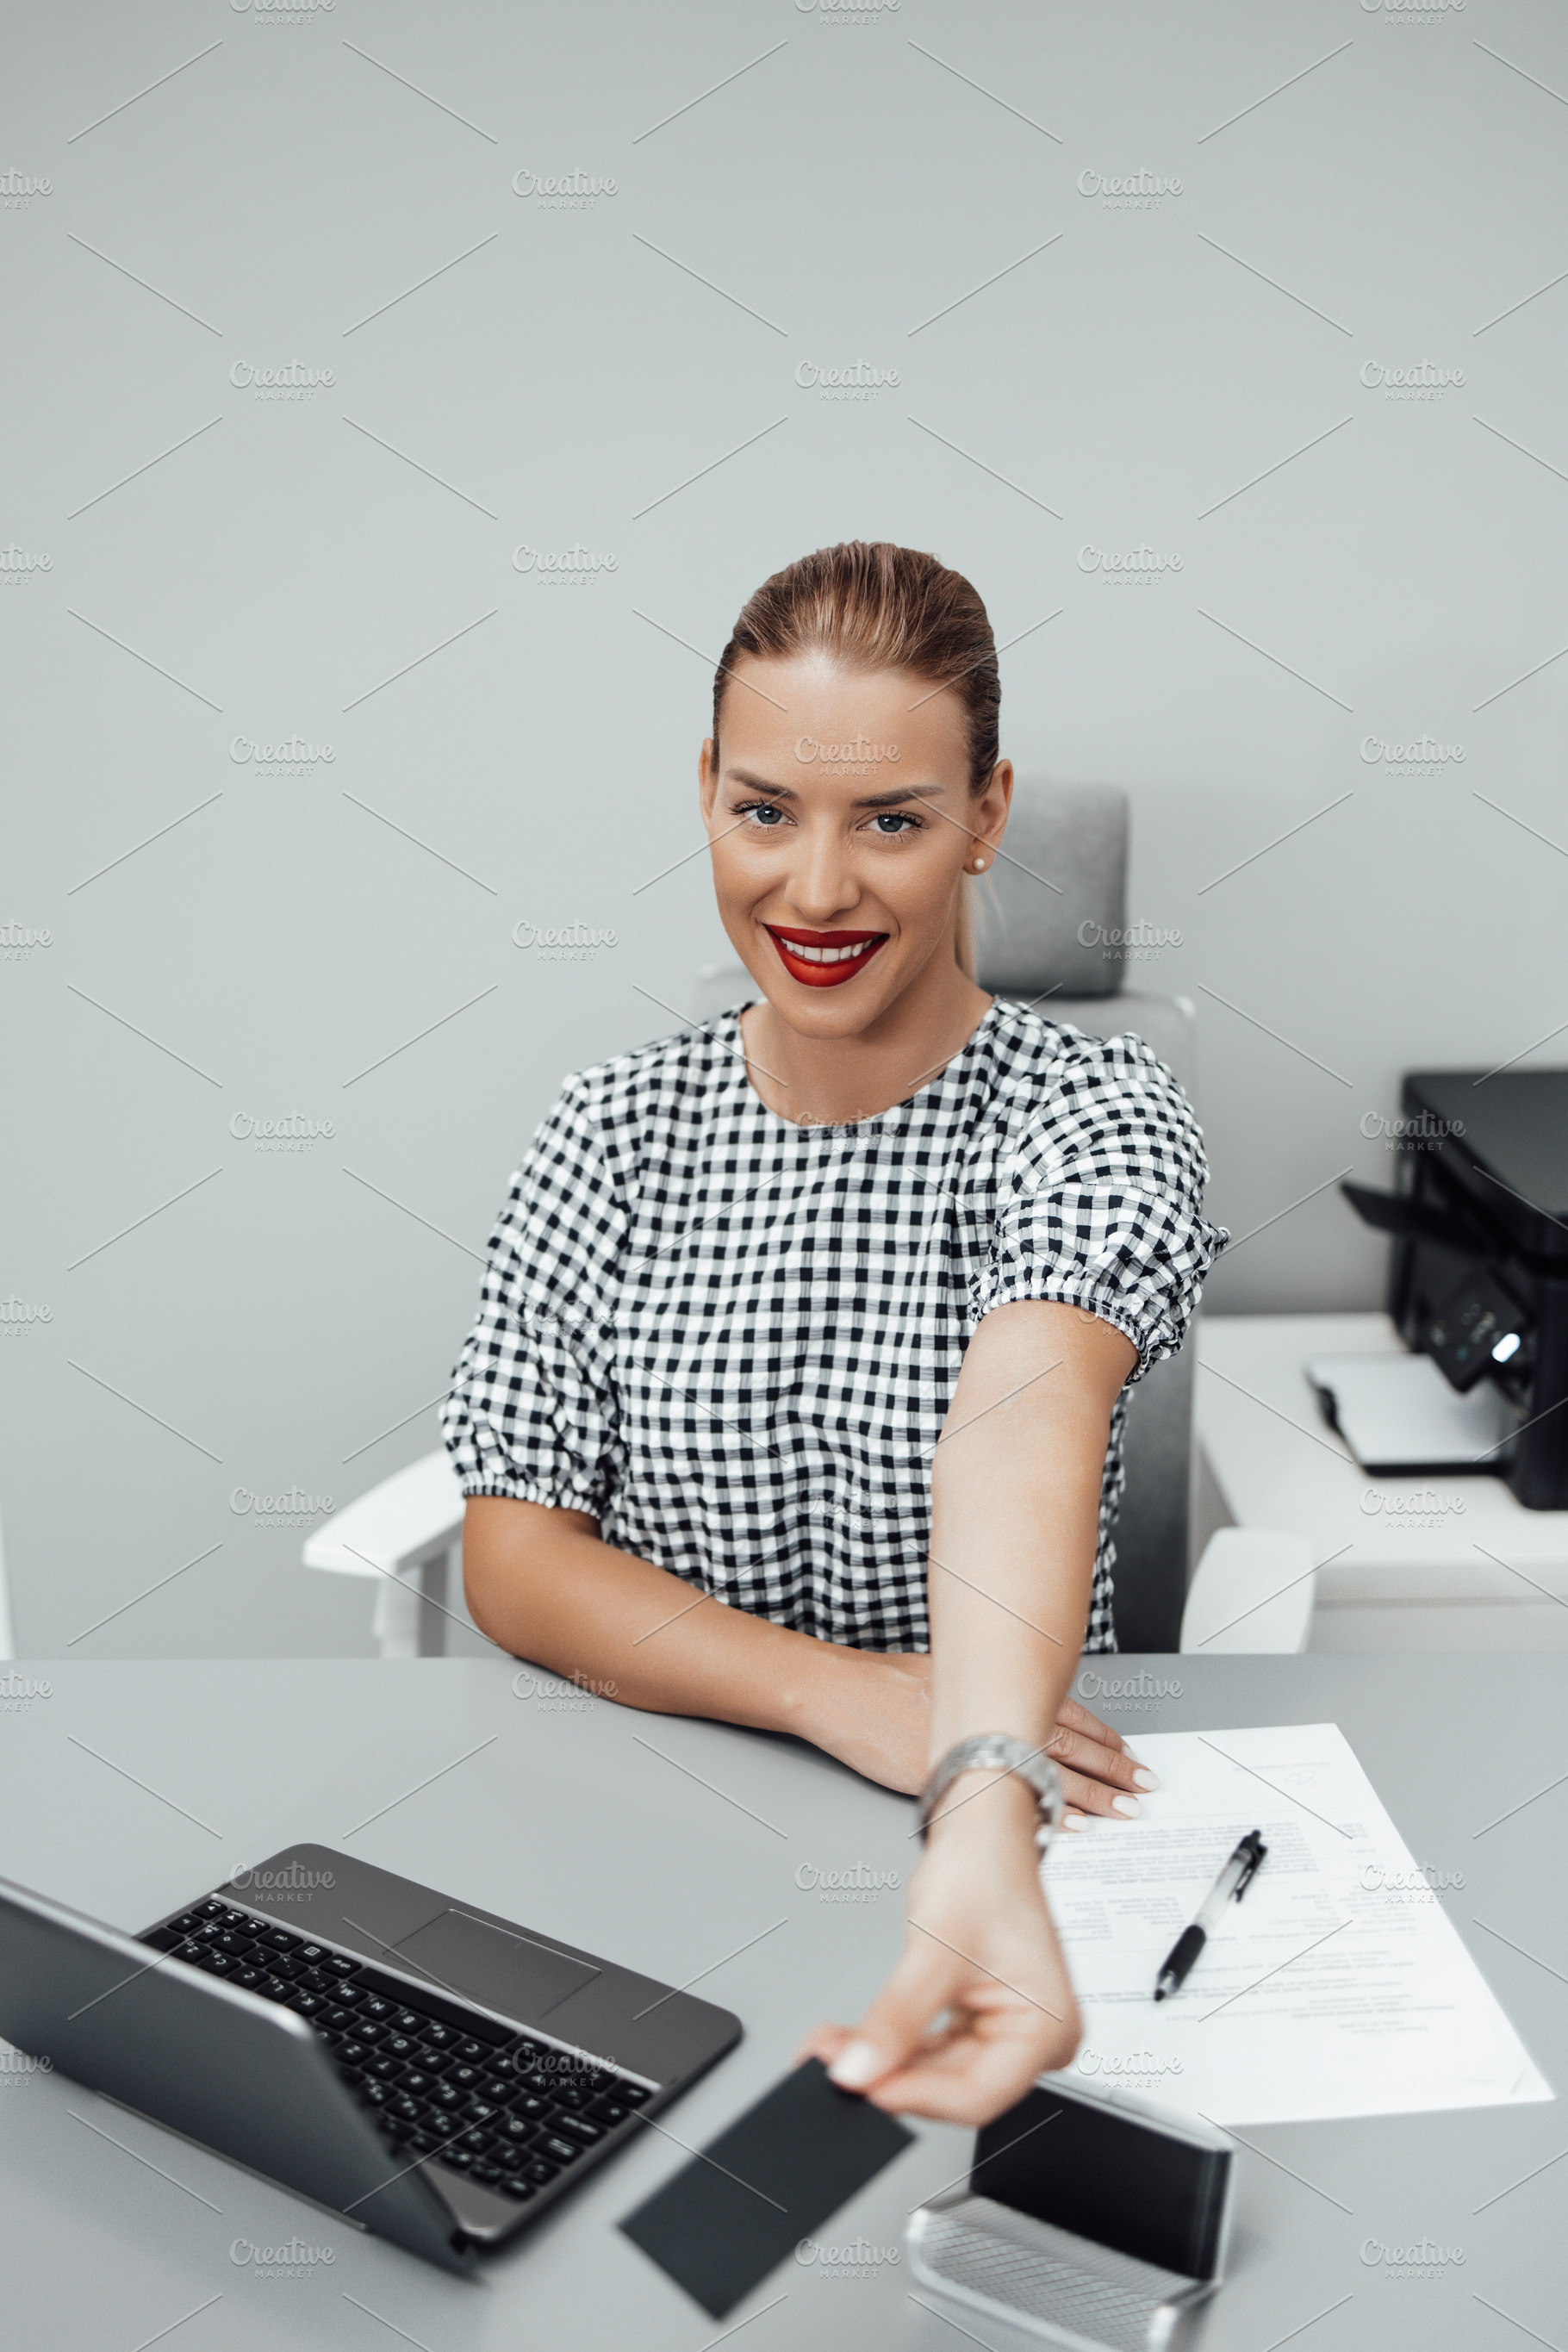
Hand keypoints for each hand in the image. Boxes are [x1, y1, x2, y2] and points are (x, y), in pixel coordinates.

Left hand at [796, 1772, 1079, 2124]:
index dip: (916, 2096)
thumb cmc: (984, 1871)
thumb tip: (858, 2070)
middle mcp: (1036, 2037)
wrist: (983, 1831)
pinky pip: (932, 2049)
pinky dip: (892, 2045)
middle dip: (890, 2076)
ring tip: (831, 2047)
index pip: (977, 2094)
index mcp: (1048, 2027)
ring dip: (883, 2062)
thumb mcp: (936, 1947)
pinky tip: (853, 2039)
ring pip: (936, 2071)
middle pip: (955, 2087)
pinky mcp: (979, 2021)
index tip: (862, 2087)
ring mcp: (1007, 2031)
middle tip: (830, 2063)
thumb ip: (897, 2017)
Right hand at [799, 1650, 1155, 1818]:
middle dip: (1111, 1769)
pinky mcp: (952, 1779)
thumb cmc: (884, 1682)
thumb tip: (1027, 1709)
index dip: (1104, 1738)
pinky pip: (1008, 1802)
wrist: (839, 1693)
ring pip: (1047, 1771)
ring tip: (1123, 1812)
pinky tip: (1067, 1829)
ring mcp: (975, 1748)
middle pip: (1068, 1745)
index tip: (1130, 1756)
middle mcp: (993, 1714)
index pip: (1067, 1714)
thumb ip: (990, 1692)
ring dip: (1090, 1795)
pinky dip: (1041, 1815)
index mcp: (997, 1688)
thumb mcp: (947, 1672)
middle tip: (1144, 1788)